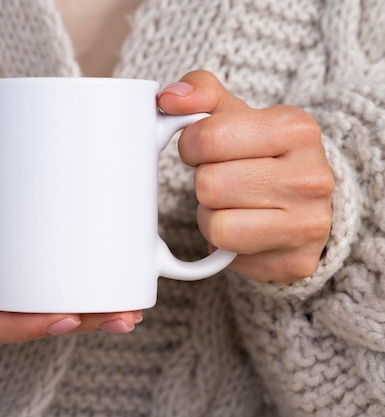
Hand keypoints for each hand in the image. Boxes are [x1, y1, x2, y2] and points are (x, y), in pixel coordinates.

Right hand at [0, 170, 140, 346]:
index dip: (27, 328)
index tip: (68, 318)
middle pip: (16, 330)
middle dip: (69, 326)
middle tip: (118, 317)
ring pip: (29, 322)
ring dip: (78, 320)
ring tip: (123, 313)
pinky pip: (30, 307)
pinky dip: (66, 305)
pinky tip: (101, 303)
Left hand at [157, 70, 333, 283]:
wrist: (301, 204)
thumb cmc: (258, 154)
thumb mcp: (234, 114)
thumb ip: (200, 92)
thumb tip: (169, 98)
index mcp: (296, 128)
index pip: (208, 137)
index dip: (192, 146)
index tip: (204, 150)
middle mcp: (311, 176)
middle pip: (209, 184)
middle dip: (204, 182)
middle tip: (225, 180)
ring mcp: (307, 224)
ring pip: (215, 222)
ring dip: (210, 214)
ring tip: (233, 205)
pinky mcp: (293, 261)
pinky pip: (226, 251)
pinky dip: (221, 241)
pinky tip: (241, 229)